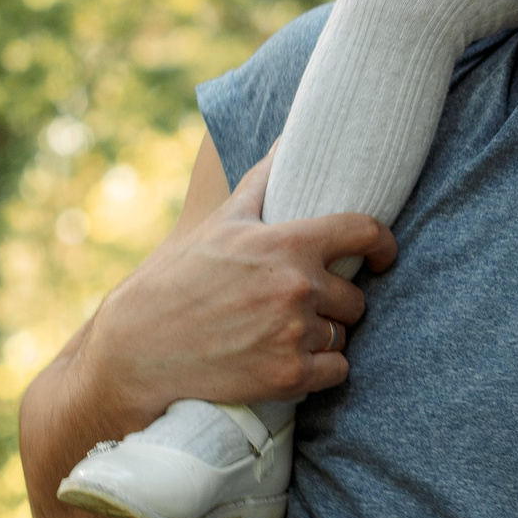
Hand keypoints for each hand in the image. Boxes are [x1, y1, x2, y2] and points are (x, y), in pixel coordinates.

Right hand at [83, 155, 395, 425]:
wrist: (135, 352)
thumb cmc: (177, 281)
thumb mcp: (221, 224)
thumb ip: (262, 182)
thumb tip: (288, 141)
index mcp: (287, 244)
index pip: (365, 233)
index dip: (382, 245)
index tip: (382, 255)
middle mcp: (297, 287)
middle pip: (356, 297)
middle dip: (334, 302)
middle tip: (297, 306)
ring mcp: (294, 334)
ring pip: (343, 334)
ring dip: (324, 336)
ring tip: (280, 332)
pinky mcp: (289, 376)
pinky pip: (337, 370)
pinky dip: (319, 370)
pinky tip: (286, 361)